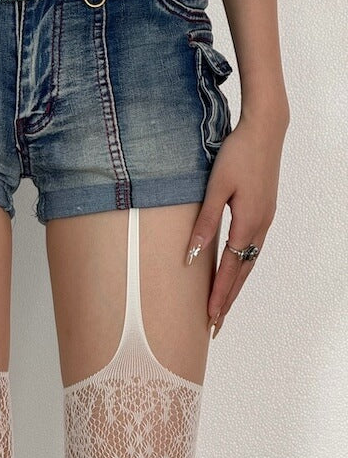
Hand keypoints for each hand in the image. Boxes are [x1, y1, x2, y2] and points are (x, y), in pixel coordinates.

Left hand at [186, 112, 287, 336]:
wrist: (265, 130)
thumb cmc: (237, 155)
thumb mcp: (216, 188)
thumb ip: (205, 223)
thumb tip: (192, 256)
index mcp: (247, 224)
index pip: (229, 271)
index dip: (218, 296)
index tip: (210, 319)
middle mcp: (260, 228)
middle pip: (242, 274)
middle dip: (227, 302)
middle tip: (215, 327)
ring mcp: (265, 221)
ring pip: (248, 264)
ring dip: (235, 288)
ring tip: (223, 309)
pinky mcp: (264, 214)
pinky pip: (252, 251)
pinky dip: (242, 269)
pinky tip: (234, 275)